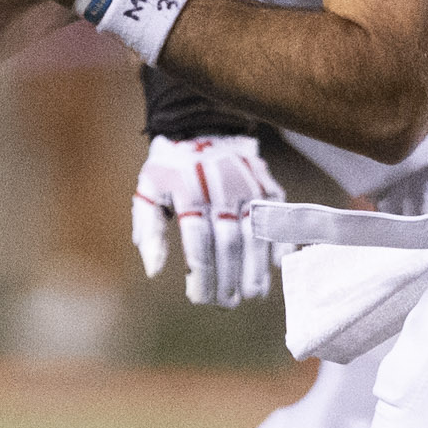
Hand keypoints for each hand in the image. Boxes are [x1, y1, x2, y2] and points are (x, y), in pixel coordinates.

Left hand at [133, 134, 283, 306]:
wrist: (201, 123)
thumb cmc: (170, 166)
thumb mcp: (148, 190)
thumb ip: (150, 230)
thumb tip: (153, 270)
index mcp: (189, 194)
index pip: (198, 245)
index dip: (201, 276)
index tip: (199, 299)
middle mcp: (220, 191)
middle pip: (228, 244)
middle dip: (229, 279)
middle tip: (227, 304)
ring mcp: (247, 187)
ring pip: (255, 234)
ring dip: (255, 268)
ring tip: (253, 294)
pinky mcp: (265, 183)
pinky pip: (276, 217)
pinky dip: (279, 241)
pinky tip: (277, 266)